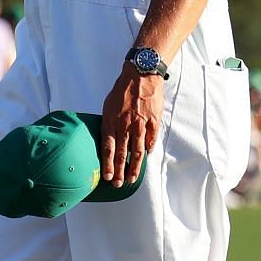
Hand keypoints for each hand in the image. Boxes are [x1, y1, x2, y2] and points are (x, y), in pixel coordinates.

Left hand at [98, 64, 164, 188]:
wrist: (141, 75)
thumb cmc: (122, 90)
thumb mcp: (108, 106)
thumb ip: (109, 123)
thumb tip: (109, 140)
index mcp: (112, 122)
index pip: (109, 149)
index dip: (108, 165)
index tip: (107, 177)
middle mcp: (126, 126)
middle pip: (122, 154)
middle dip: (120, 172)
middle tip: (118, 184)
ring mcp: (141, 125)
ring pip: (137, 152)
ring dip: (134, 167)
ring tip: (132, 178)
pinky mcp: (153, 122)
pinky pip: (151, 140)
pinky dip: (148, 150)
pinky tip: (145, 158)